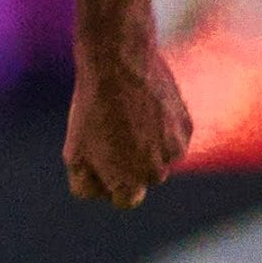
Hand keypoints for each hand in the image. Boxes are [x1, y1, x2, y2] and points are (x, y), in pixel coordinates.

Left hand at [65, 38, 190, 206]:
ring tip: (127, 113)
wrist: (119, 63)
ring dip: (148, 141)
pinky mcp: (187, 126)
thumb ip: (86, 185)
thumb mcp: (74, 153)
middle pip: (143, 175)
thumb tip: (103, 193)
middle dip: (130, 159)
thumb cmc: (92, 109)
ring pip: (160, 155)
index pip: (125, 199)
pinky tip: (145, 103)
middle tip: (113, 128)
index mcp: (129, 185)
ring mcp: (176, 150)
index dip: (111, 178)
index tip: (102, 155)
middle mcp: (157, 173)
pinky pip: (173, 134)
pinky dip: (162, 124)